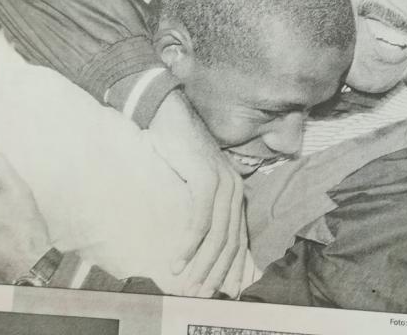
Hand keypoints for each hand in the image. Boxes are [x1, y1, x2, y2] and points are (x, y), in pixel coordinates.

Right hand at [148, 92, 244, 295]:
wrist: (167, 113)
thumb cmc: (175, 147)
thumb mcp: (194, 179)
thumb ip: (202, 204)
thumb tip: (198, 237)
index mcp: (235, 190)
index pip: (239, 236)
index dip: (231, 266)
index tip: (222, 288)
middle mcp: (235, 187)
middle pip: (231, 240)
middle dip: (216, 271)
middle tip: (202, 293)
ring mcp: (223, 182)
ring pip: (217, 235)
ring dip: (202, 263)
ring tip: (188, 283)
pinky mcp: (206, 178)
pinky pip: (200, 219)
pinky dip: (190, 243)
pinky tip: (178, 260)